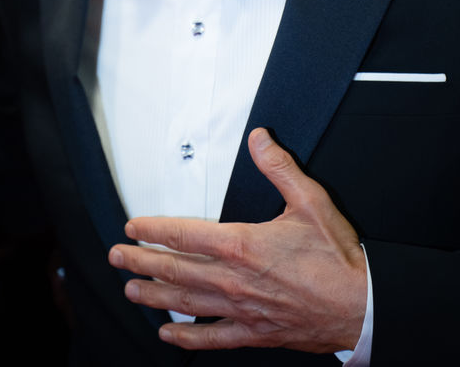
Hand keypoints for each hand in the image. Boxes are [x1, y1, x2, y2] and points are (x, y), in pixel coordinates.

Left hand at [109, 128, 366, 352]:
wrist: (362, 306)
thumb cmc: (336, 257)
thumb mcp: (310, 201)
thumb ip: (279, 167)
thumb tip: (259, 139)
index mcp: (242, 244)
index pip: (184, 234)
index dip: (153, 230)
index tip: (132, 227)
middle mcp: (234, 279)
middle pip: (175, 270)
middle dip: (141, 263)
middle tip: (116, 257)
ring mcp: (241, 309)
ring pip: (186, 303)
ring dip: (154, 296)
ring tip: (131, 290)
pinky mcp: (254, 333)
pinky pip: (212, 338)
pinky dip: (187, 338)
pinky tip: (169, 335)